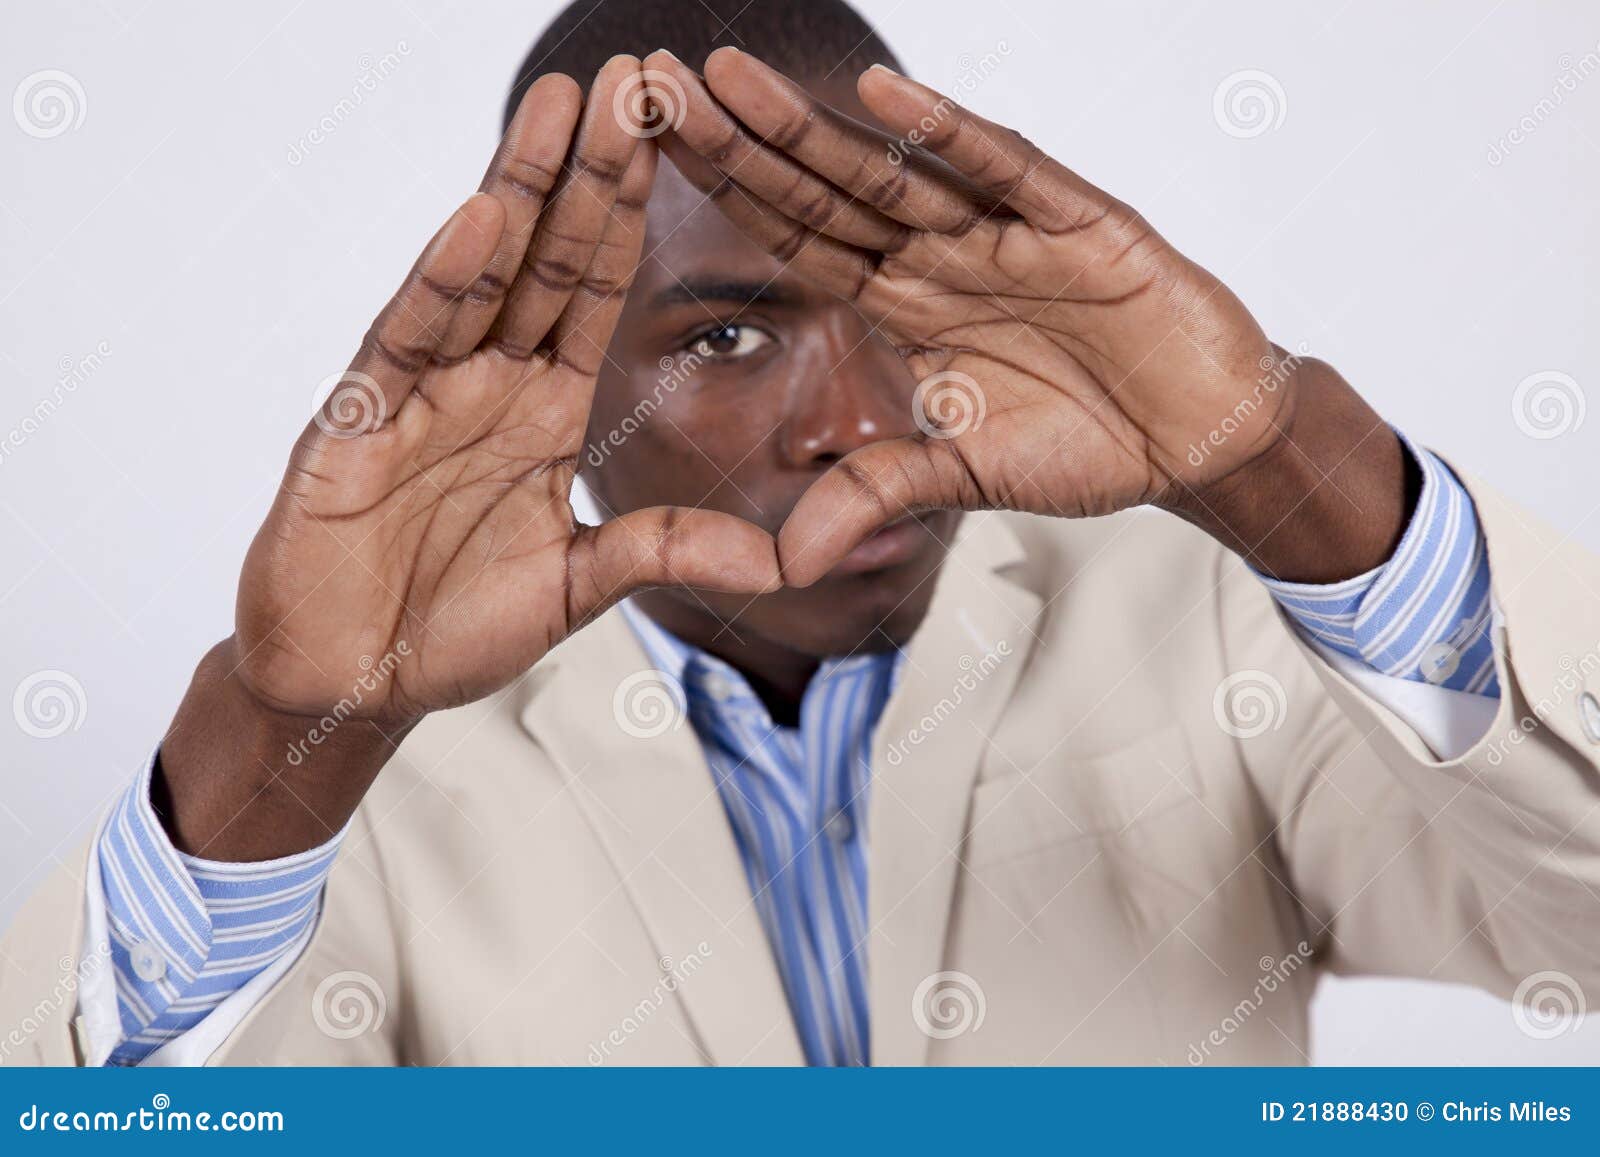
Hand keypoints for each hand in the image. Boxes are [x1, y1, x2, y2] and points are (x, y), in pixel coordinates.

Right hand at [233, 56, 779, 726]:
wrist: (351, 682)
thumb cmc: (451, 628)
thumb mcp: (581, 587)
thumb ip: (667, 551)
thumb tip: (781, 562)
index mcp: (546, 411)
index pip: (597, 291)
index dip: (634, 215)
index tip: (675, 136)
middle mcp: (491, 383)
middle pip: (551, 257)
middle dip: (595, 171)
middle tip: (637, 79)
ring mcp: (425, 391)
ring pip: (485, 272)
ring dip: (526, 188)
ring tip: (566, 104)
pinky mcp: (362, 418)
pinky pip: (412, 337)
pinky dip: (447, 279)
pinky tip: (488, 215)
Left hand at [649, 49, 1405, 584]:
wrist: (1197, 438)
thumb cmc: (1084, 443)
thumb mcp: (960, 473)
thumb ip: (874, 496)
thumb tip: (786, 562)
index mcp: (906, 301)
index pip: (795, 238)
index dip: (725, 196)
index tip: (644, 154)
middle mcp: (941, 252)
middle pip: (821, 189)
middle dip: (736, 140)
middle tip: (648, 84)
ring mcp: (1005, 231)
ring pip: (892, 168)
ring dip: (809, 125)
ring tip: (726, 77)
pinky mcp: (1079, 222)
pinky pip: (1006, 170)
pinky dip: (950, 134)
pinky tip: (881, 93)